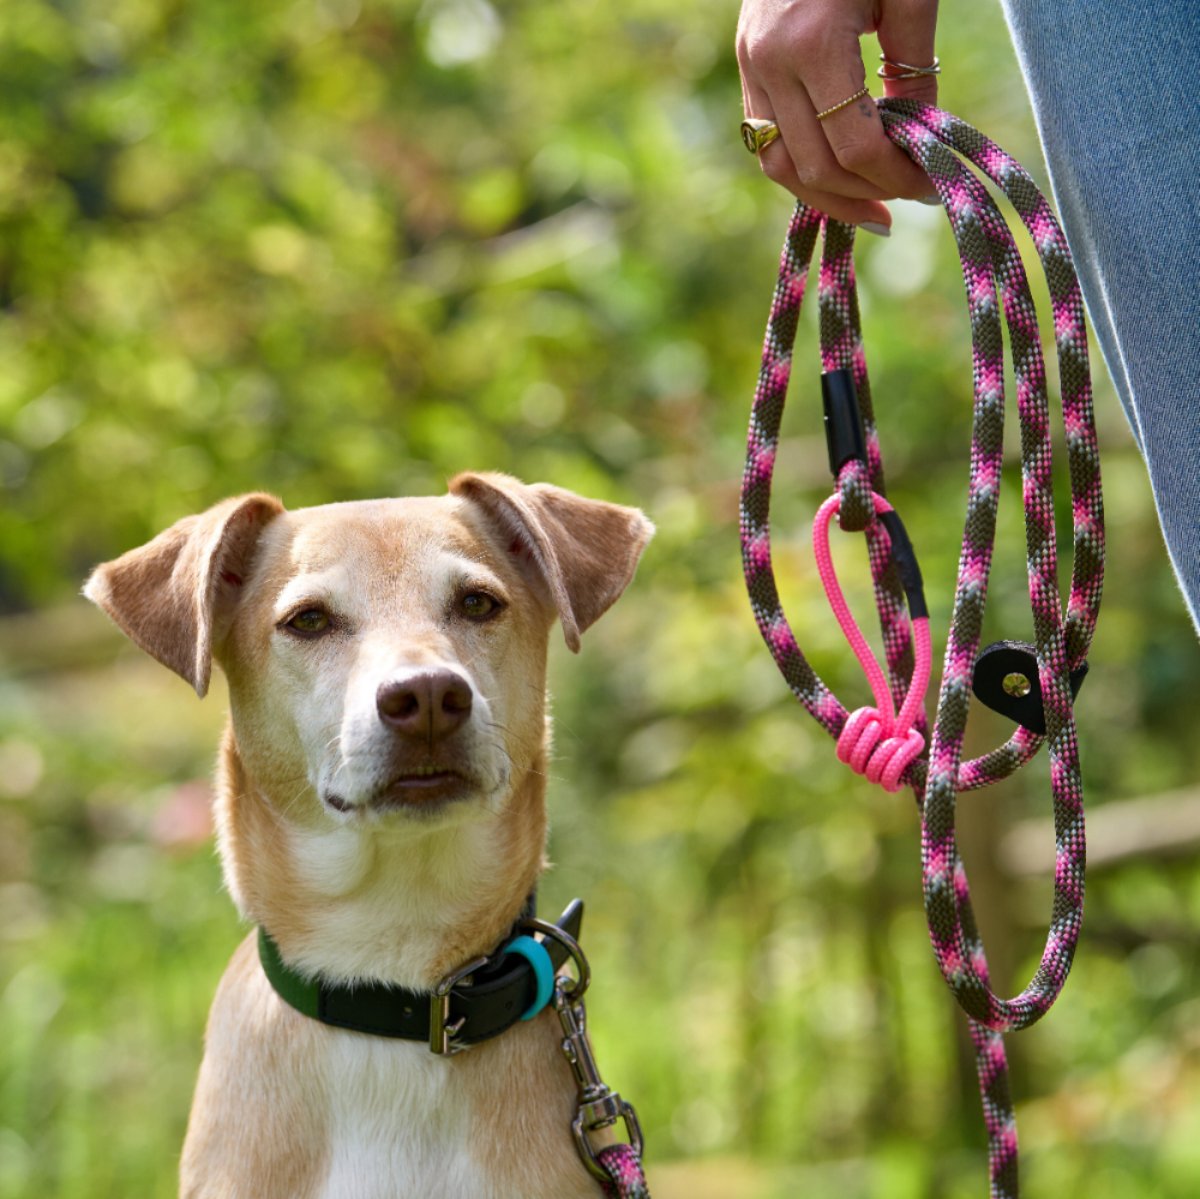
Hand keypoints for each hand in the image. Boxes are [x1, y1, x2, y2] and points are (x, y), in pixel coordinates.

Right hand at [736, 0, 939, 230]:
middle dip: (867, 195)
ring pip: (778, 166)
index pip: (854, 147)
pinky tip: (838, 174)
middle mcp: (770, 63)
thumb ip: (915, 68)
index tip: (931, 186)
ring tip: (870, 206)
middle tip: (909, 200)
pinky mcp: (745, 64)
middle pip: (815, 168)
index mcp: (813, 43)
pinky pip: (766, 139)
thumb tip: (923, 139)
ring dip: (826, 196)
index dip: (896, 178)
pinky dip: (802, 166)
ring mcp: (750, 66)